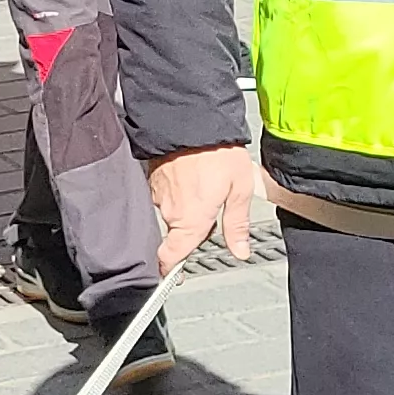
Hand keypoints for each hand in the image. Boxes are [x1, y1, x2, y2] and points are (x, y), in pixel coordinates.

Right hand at [147, 145, 255, 273]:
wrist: (192, 118)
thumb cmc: (217, 151)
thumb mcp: (239, 189)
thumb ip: (237, 224)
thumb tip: (240, 251)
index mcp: (191, 220)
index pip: (171, 256)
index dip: (170, 270)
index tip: (174, 276)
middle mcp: (169, 211)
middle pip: (179, 231)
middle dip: (195, 223)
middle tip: (215, 202)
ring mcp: (158, 193)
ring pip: (173, 210)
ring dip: (187, 203)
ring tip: (205, 179)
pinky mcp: (153, 177)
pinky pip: (165, 192)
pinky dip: (178, 188)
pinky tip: (192, 171)